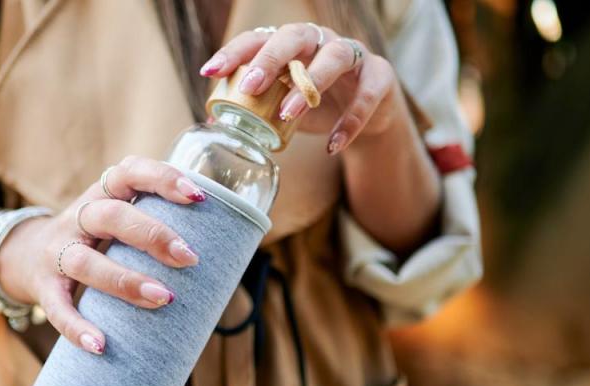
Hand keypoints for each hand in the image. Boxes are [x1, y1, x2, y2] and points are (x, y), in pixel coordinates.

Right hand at [0, 156, 205, 354]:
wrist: (24, 257)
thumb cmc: (96, 240)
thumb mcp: (119, 221)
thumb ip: (157, 227)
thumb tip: (225, 256)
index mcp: (103, 194)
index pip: (129, 173)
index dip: (162, 179)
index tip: (198, 197)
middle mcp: (78, 218)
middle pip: (111, 217)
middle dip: (153, 236)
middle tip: (190, 259)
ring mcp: (57, 253)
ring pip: (84, 262)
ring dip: (124, 281)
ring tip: (163, 298)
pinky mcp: (44, 288)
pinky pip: (57, 307)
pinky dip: (76, 326)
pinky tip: (100, 345)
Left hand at [199, 23, 404, 153]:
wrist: (367, 118)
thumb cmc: (317, 105)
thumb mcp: (283, 106)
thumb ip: (254, 109)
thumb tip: (212, 120)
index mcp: (291, 46)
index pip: (259, 39)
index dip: (234, 52)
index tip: (210, 71)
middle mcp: (320, 41)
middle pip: (295, 36)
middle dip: (270, 58)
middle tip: (251, 85)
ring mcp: (352, 55)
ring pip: (333, 57)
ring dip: (309, 84)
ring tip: (288, 113)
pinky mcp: (379, 76)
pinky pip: (367, 94)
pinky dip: (351, 120)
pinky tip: (334, 145)